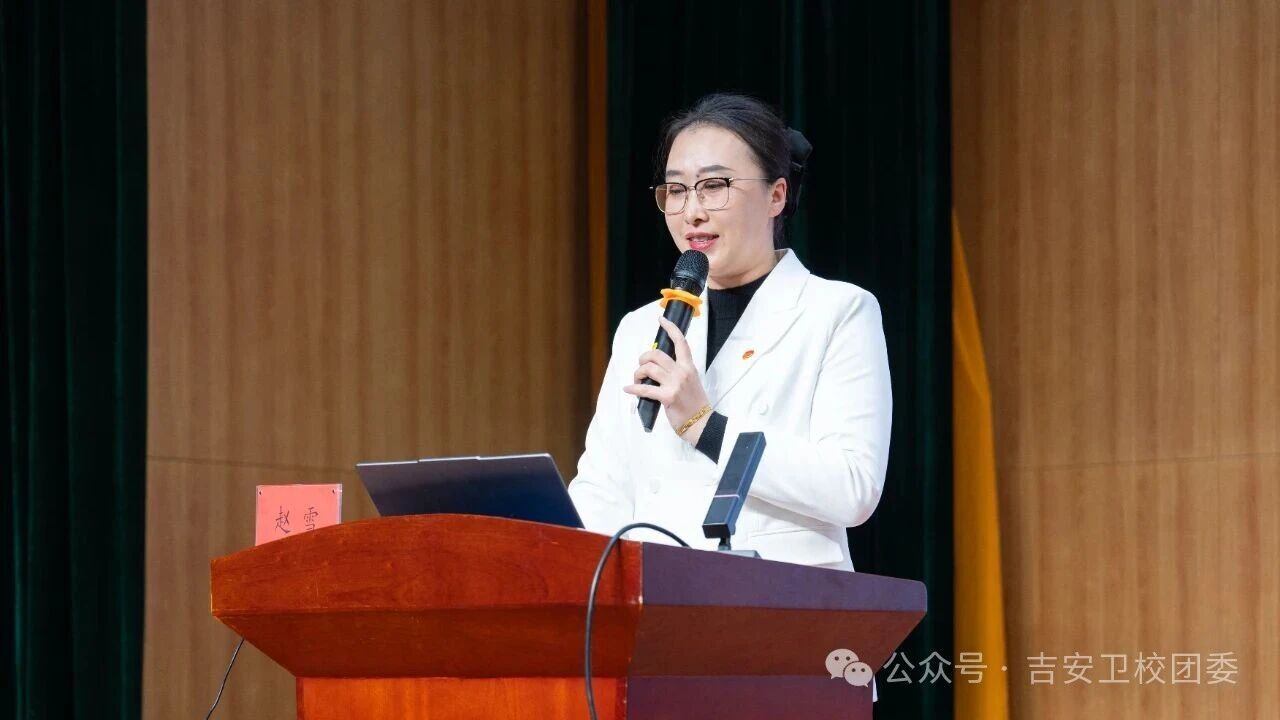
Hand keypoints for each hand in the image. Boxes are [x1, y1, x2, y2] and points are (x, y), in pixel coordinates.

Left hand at [624, 318, 711, 443]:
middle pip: (656, 354)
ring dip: (638, 373)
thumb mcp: (690, 382)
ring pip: (649, 368)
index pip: (680, 342)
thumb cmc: (694, 404)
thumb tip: (657, 368)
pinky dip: (633, 388)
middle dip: (643, 358)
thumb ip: (677, 372)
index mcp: (688, 367)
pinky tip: (628, 389)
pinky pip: (645, 389)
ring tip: (637, 380)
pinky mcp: (667, 397)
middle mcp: (682, 372)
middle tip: (641, 367)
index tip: (661, 320)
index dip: (670, 328)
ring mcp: (675, 384)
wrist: (701, 422)